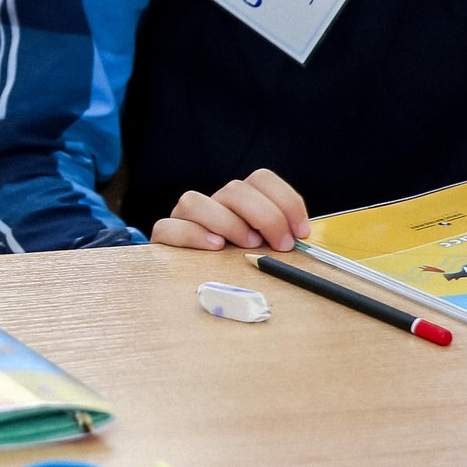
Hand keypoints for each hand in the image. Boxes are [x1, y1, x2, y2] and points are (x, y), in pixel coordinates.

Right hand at [151, 168, 311, 251]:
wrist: (199, 288)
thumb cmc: (237, 267)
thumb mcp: (264, 251)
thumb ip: (278, 239)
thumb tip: (301, 238)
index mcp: (239, 202)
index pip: (261, 179)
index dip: (286, 200)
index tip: (301, 231)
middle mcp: (212, 204)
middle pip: (234, 189)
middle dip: (265, 216)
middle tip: (280, 244)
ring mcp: (185, 219)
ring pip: (195, 201)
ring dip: (228, 222)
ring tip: (247, 245)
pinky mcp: (165, 237)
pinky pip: (169, 227)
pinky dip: (193, 234)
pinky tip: (215, 247)